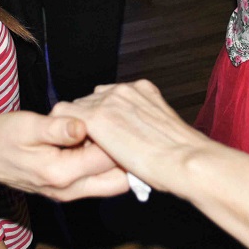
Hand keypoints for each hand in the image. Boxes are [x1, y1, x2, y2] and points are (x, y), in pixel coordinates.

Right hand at [0, 111, 126, 200]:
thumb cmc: (3, 137)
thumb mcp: (28, 126)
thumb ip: (57, 128)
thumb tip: (83, 125)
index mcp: (61, 173)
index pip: (106, 159)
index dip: (121, 138)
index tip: (129, 119)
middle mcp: (69, 189)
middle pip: (118, 180)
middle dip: (130, 157)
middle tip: (135, 130)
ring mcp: (70, 191)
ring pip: (112, 181)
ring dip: (120, 160)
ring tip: (124, 132)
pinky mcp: (69, 187)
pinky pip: (99, 178)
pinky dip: (108, 162)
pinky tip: (107, 138)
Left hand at [51, 80, 210, 197]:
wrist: (183, 159)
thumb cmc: (180, 154)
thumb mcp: (162, 128)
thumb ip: (144, 123)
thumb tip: (136, 136)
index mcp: (141, 89)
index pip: (108, 97)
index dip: (104, 118)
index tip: (109, 137)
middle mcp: (123, 89)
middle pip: (89, 100)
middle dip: (89, 122)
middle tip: (96, 147)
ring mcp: (108, 100)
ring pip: (74, 109)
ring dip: (77, 128)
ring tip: (87, 151)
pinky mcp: (95, 117)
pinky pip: (64, 118)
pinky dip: (65, 134)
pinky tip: (73, 148)